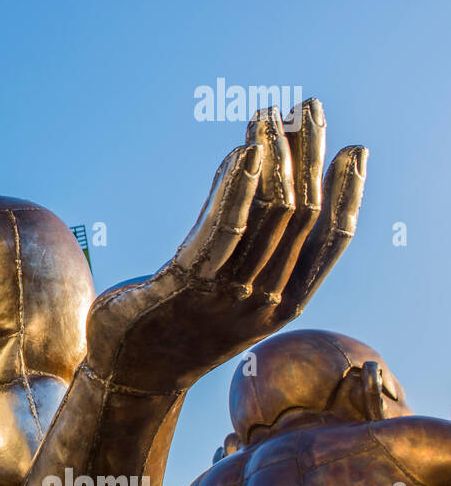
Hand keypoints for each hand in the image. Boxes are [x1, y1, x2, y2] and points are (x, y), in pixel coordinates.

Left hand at [85, 99, 365, 392]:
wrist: (130, 377)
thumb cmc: (175, 326)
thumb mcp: (223, 284)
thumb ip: (242, 234)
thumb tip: (253, 162)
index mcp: (284, 303)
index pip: (331, 240)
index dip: (348, 193)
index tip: (354, 149)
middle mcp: (265, 299)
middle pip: (302, 214)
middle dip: (309, 155)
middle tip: (308, 108)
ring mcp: (229, 293)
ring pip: (268, 213)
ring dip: (272, 155)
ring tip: (270, 114)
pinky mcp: (188, 285)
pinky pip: (223, 227)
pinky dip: (238, 185)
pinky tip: (244, 152)